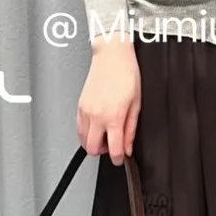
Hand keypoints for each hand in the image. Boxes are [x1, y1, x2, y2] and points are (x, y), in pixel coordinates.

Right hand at [78, 40, 141, 160]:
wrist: (112, 57)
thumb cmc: (126, 74)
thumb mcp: (136, 104)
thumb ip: (131, 129)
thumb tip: (128, 146)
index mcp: (113, 117)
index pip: (113, 149)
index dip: (118, 158)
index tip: (121, 158)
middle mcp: (97, 116)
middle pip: (92, 149)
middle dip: (103, 152)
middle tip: (113, 146)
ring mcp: (86, 111)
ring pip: (83, 140)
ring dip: (94, 142)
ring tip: (106, 133)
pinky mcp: (80, 106)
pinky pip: (79, 127)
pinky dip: (87, 132)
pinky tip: (97, 126)